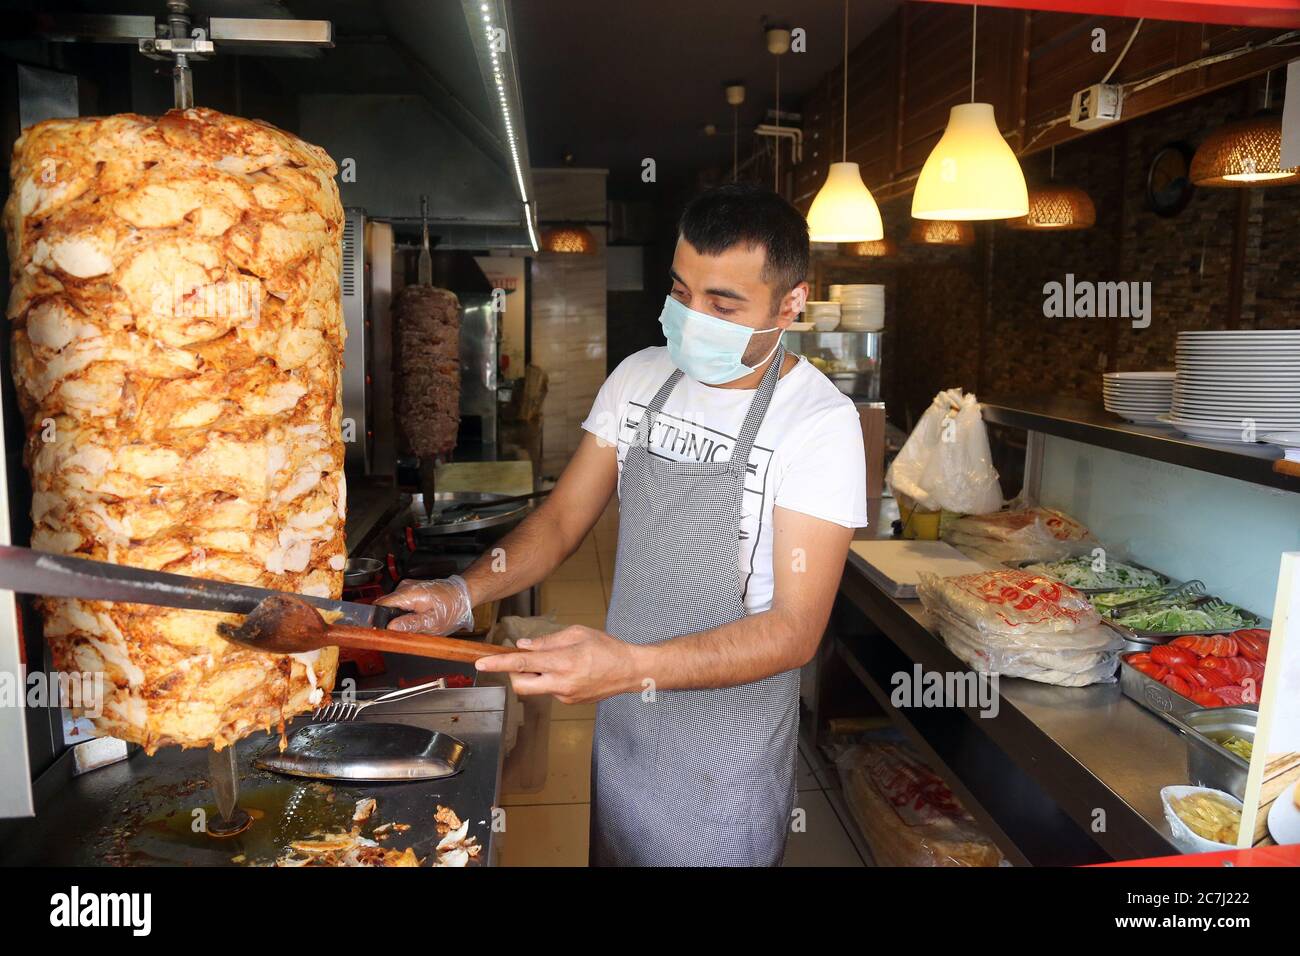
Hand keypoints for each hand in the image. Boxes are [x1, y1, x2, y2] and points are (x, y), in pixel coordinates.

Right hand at [374, 575, 473, 633]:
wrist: (463, 594)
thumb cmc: (452, 607)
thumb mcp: (433, 622)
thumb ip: (410, 624)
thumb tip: (390, 628)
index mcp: (408, 594)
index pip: (380, 605)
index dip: (377, 620)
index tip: (380, 632)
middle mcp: (404, 587)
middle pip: (384, 606)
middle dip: (389, 621)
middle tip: (403, 633)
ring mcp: (407, 587)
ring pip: (392, 606)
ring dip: (398, 618)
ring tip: (414, 625)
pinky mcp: (410, 590)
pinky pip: (400, 603)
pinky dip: (404, 613)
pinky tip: (416, 618)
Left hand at [474, 626, 643, 704]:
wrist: (630, 671)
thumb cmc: (607, 647)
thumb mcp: (577, 633)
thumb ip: (547, 641)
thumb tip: (523, 646)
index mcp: (564, 662)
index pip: (523, 663)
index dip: (499, 663)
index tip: (481, 662)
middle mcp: (562, 683)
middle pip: (521, 685)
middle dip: (513, 673)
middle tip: (521, 660)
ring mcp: (565, 696)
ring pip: (535, 688)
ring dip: (534, 675)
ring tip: (555, 661)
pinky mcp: (569, 702)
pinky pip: (549, 690)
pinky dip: (550, 680)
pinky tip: (569, 671)